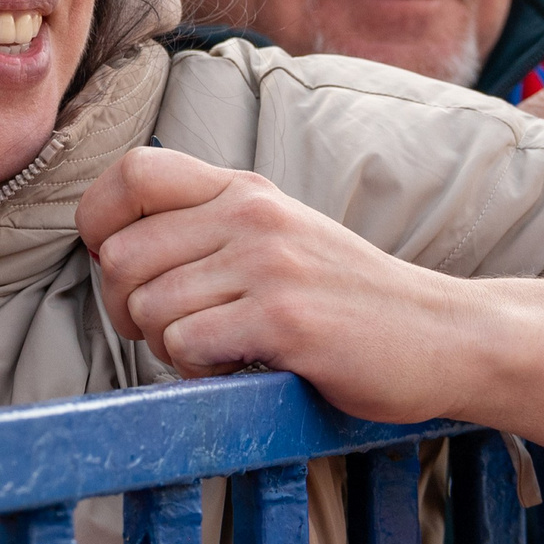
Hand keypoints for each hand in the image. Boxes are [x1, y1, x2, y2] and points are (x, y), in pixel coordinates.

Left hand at [76, 147, 543, 482]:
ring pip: (147, 307)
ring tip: (218, 351)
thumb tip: (110, 250)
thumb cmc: (347, 299)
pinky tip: (240, 368)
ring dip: (166, 347)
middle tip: (173, 331)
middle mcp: (251, 215)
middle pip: (121, 256)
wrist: (445, 336)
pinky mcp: (284, 320)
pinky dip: (197, 371)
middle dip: (128, 308)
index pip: (131, 173)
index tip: (118, 266)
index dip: (98, 222)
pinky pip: (186, 344)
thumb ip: (209, 228)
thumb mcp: (278, 237)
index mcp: (243, 190)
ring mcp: (269, 265)